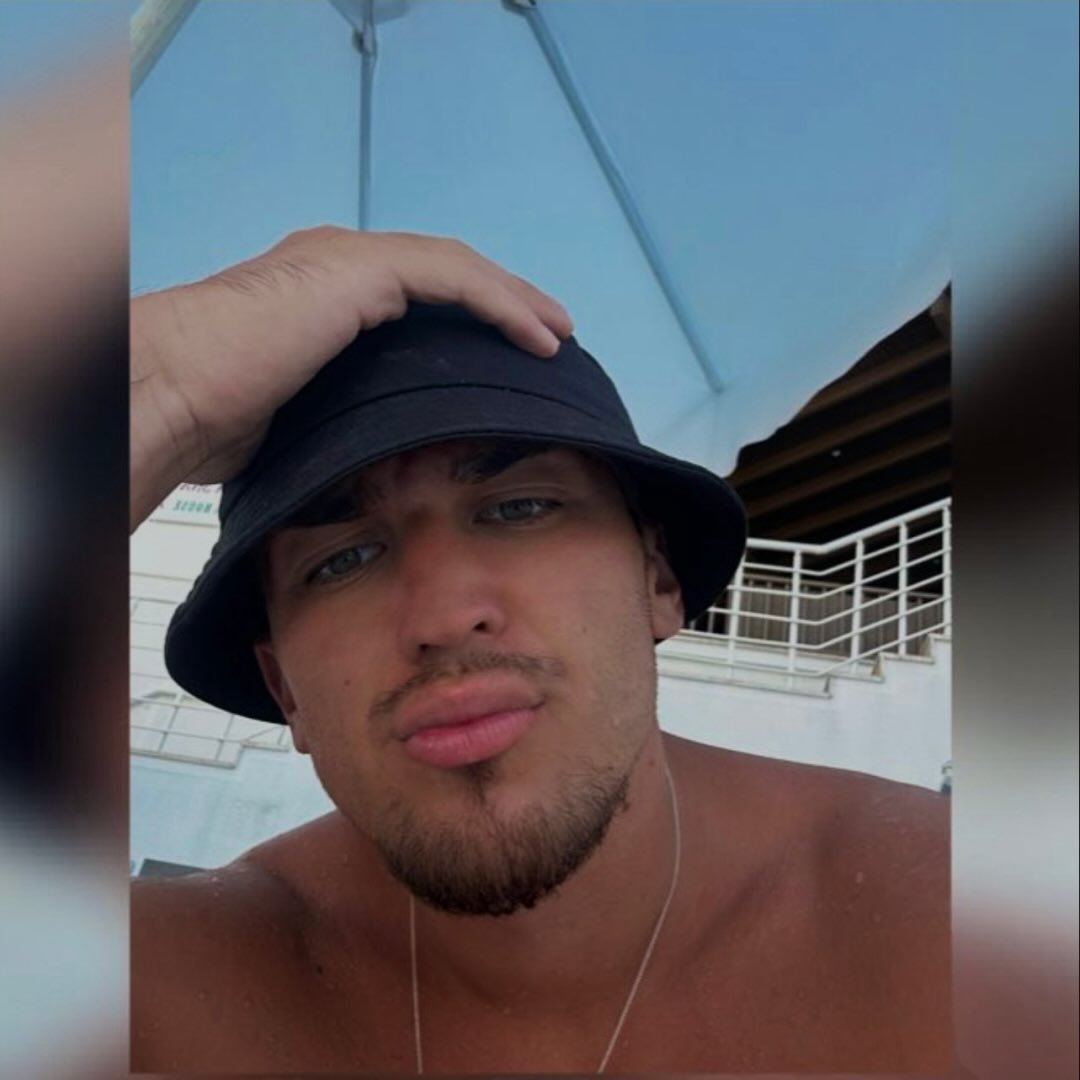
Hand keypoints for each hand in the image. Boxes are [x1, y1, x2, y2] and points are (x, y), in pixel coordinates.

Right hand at [130, 227, 572, 528]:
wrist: (175, 389)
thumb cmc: (214, 414)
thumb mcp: (297, 415)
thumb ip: (334, 412)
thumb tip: (360, 456)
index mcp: (323, 294)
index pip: (413, 296)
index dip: (466, 319)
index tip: (506, 355)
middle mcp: (339, 263)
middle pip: (444, 275)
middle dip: (502, 303)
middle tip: (548, 336)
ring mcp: (349, 260)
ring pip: (457, 269)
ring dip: (514, 300)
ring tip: (557, 334)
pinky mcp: (361, 269)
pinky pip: (452, 278)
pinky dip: (500, 304)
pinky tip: (536, 335)